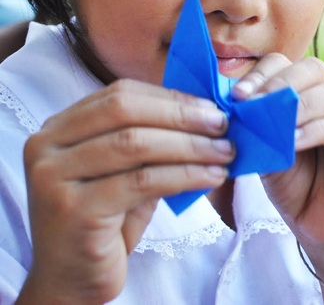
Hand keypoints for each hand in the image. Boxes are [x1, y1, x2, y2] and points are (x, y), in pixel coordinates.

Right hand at [20, 79, 232, 303]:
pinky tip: (211, 176)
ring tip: (225, 151)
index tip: (210, 107)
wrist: (71, 279)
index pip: (122, 94)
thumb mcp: (128, 171)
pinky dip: (184, 174)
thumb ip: (153, 141)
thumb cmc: (107, 220)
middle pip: (126, 111)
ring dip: (190, 146)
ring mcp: (54, 176)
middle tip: (222, 124)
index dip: (170, 97)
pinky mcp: (72, 208)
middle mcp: (47, 145)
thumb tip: (206, 116)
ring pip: (136, 144)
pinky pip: (142, 181)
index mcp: (60, 127)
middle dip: (182, 115)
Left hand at [232, 54, 323, 247]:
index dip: (261, 74)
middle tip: (254, 105)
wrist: (316, 222)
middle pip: (313, 69)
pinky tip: (295, 142)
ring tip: (276, 126)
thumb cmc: (291, 180)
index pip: (285, 64)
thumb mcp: (267, 146)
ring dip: (300, 107)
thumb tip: (237, 100)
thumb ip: (259, 122)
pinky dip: (317, 130)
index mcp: (308, 89)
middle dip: (280, 85)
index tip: (237, 96)